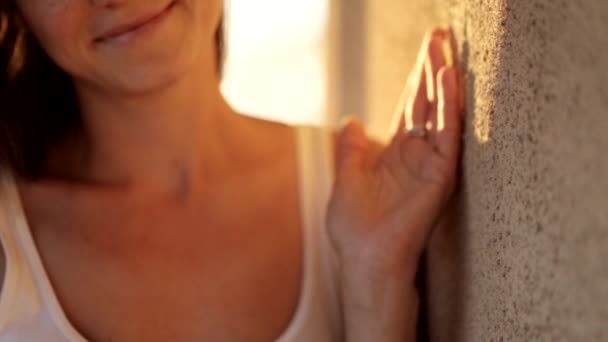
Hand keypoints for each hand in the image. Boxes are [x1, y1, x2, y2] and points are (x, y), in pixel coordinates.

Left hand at [327, 28, 463, 340]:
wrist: (364, 258)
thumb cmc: (354, 227)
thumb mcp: (346, 178)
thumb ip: (351, 149)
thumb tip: (350, 121)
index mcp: (396, 154)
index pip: (410, 108)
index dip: (415, 80)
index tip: (425, 51)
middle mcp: (417, 155)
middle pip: (427, 104)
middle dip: (432, 69)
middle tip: (439, 36)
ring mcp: (431, 164)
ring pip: (441, 114)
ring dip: (443, 80)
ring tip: (445, 47)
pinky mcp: (440, 176)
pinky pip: (447, 135)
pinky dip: (449, 107)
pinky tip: (449, 80)